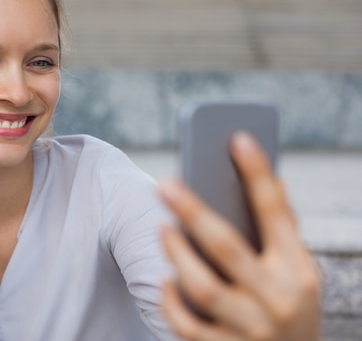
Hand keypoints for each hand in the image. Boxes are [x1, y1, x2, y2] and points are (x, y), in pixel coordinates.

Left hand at [158, 132, 320, 340]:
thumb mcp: (298, 273)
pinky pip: (189, 328)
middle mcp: (279, 299)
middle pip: (227, 247)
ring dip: (177, 255)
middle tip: (165, 185)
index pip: (276, 213)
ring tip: (162, 229)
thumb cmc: (290, 306)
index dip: (258, 173)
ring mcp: (253, 330)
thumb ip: (280, 233)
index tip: (238, 137)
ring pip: (203, 287)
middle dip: (194, 212)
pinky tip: (164, 281)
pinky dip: (173, 303)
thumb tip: (269, 180)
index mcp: (298, 270)